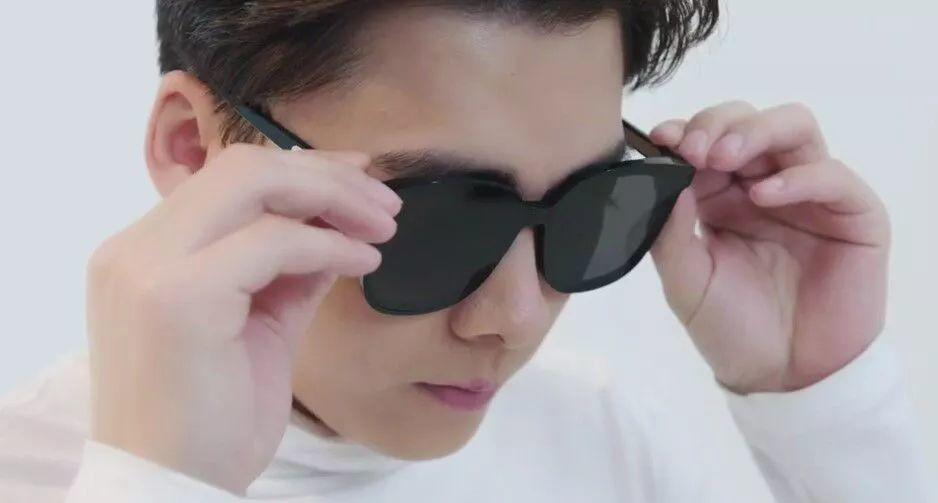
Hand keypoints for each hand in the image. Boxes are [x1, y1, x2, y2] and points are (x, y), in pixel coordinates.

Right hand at [85, 144, 400, 492]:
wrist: (173, 490)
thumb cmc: (213, 421)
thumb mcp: (261, 327)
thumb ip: (290, 272)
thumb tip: (338, 226)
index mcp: (146, 254)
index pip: (229, 179)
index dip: (303, 168)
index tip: (360, 176)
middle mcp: (136, 250)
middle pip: (243, 167)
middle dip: (326, 174)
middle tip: (385, 201)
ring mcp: (149, 268)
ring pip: (254, 183)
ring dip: (335, 197)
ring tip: (384, 224)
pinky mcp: (179, 297)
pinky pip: (273, 242)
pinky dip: (330, 244)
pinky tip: (365, 260)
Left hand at [648, 101, 890, 393]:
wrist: (780, 377)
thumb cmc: (730, 327)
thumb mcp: (684, 280)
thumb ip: (669, 230)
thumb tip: (660, 176)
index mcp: (720, 196)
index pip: (706, 141)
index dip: (684, 132)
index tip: (662, 139)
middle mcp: (763, 186)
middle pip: (748, 121)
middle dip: (716, 124)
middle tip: (692, 149)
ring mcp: (808, 195)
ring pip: (793, 128)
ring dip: (755, 131)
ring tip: (722, 157)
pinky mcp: (851, 214)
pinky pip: (832, 175)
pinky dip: (798, 176)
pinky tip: (764, 196)